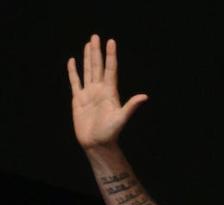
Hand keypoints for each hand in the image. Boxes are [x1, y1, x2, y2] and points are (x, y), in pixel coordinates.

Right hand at [67, 34, 147, 149]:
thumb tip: (144, 97)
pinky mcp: (78, 99)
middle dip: (97, 51)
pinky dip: (73, 71)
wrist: (97, 144)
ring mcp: (89, 94)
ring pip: (88, 71)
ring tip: (88, 44)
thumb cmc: (110, 133)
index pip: (110, 69)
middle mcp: (100, 90)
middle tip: (96, 36)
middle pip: (98, 66)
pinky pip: (75, 82)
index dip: (110, 55)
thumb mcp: (121, 118)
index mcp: (110, 92)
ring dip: (87, 58)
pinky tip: (72, 61)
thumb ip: (131, 106)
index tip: (111, 41)